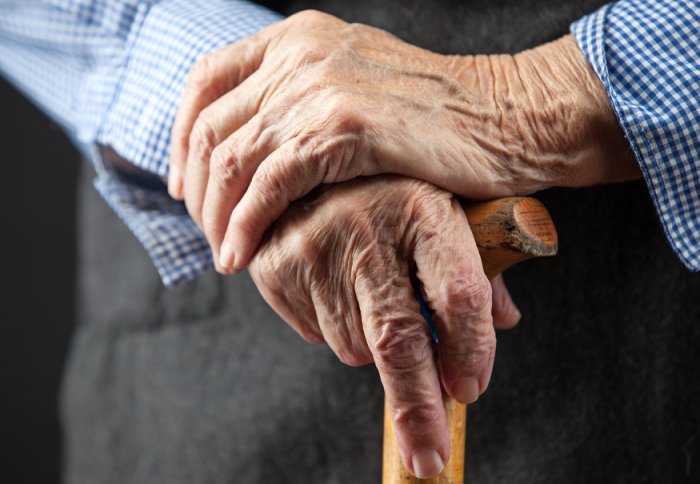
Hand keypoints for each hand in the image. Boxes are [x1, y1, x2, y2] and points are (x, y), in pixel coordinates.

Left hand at [168, 10, 638, 271]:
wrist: (506, 116)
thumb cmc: (435, 117)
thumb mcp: (356, 87)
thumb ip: (302, 102)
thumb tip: (255, 147)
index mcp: (298, 38)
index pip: (206, 82)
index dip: (181, 139)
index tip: (184, 186)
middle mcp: (301, 53)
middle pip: (211, 127)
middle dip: (198, 191)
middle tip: (207, 233)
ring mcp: (321, 87)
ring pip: (232, 159)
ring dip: (217, 216)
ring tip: (224, 256)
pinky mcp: (346, 128)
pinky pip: (270, 184)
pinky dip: (247, 225)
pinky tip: (243, 256)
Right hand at [248, 175, 519, 477]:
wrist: (305, 163)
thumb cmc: (391, 189)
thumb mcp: (445, 209)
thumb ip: (480, 264)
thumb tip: (506, 321)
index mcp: (423, 207)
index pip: (458, 294)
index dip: (470, 350)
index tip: (470, 390)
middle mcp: (366, 225)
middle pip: (399, 340)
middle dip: (418, 408)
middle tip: (430, 457)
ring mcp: (314, 248)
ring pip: (356, 347)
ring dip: (374, 343)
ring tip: (373, 292)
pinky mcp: (277, 269)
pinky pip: (317, 336)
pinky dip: (336, 328)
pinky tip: (339, 286)